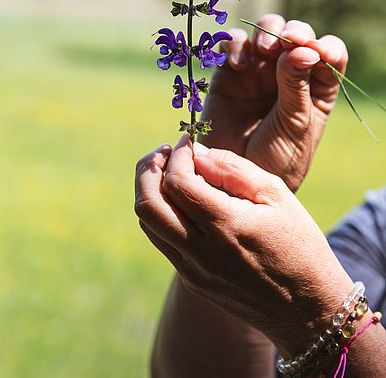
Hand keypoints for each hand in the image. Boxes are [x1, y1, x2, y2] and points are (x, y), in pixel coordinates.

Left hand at [135, 136, 352, 357]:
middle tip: (165, 152)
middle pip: (147, 204)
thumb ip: (233, 169)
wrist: (307, 311)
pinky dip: (163, 212)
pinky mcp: (192, 280)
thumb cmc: (299, 245)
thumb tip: (197, 152)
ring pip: (148, 223)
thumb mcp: (276, 195)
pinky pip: (162, 240)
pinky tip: (184, 200)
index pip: (177, 182)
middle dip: (148, 170)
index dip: (177, 155)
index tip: (188, 141)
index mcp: (227, 226)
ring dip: (151, 191)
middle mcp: (202, 252)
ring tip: (171, 172)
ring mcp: (192, 270)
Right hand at [200, 13, 347, 189]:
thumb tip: (303, 49)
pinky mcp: (228, 72)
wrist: (234, 180)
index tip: (319, 52)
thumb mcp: (294, 124)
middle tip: (287, 41)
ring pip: (265, 30)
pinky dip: (234, 45)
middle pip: (296, 34)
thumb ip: (296, 85)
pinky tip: (237, 64)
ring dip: (266, 32)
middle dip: (294, 32)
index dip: (325, 46)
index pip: (329, 53)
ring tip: (264, 49)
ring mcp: (257, 70)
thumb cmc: (275, 159)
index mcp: (316, 87)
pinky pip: (231, 44)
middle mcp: (288, 73)